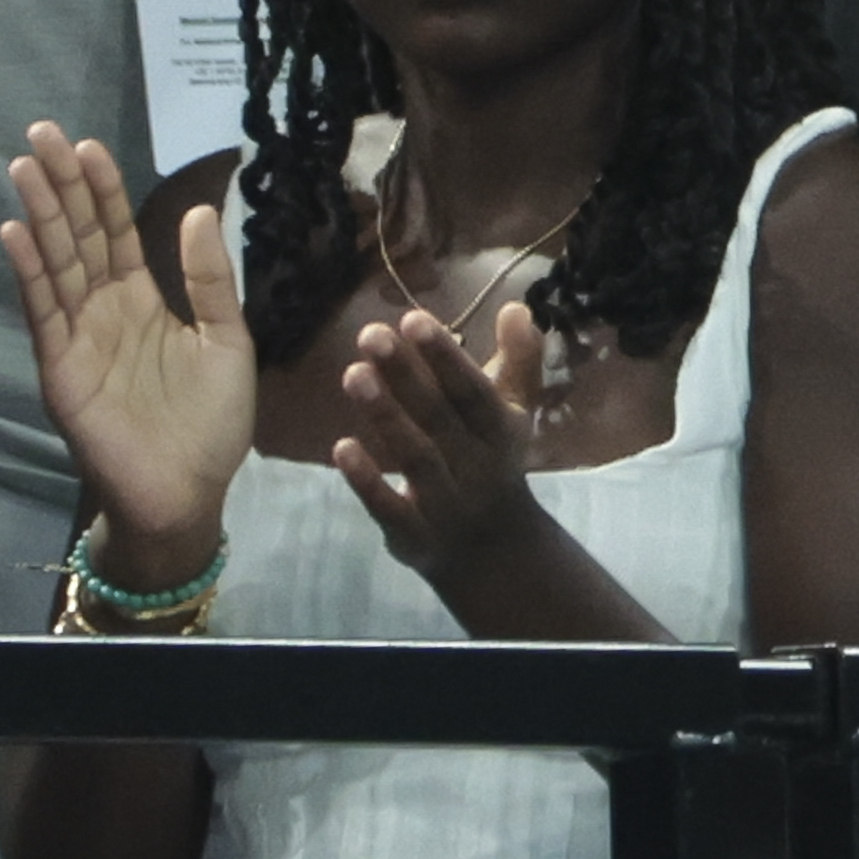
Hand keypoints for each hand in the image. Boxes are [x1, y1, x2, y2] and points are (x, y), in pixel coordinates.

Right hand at [0, 126, 252, 571]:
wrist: (189, 494)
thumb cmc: (211, 425)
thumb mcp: (227, 341)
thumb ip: (210, 280)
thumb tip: (199, 210)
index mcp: (143, 302)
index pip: (117, 233)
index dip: (102, 191)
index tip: (90, 145)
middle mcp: (104, 312)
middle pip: (78, 237)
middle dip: (61, 186)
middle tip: (41, 132)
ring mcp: (78, 338)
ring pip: (56, 264)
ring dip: (39, 216)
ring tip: (24, 166)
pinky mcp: (62, 369)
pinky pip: (44, 312)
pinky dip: (29, 273)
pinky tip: (15, 232)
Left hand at [333, 298, 549, 593]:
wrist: (494, 551)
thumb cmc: (493, 461)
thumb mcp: (512, 414)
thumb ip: (517, 361)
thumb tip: (515, 307)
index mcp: (501, 432)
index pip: (474, 392)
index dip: (445, 358)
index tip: (413, 319)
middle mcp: (477, 467)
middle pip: (441, 419)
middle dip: (407, 376)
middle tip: (371, 335)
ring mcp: (446, 504)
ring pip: (416, 458)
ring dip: (386, 417)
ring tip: (353, 374)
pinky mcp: (414, 536)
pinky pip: (390, 508)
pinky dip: (367, 480)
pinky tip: (341, 447)